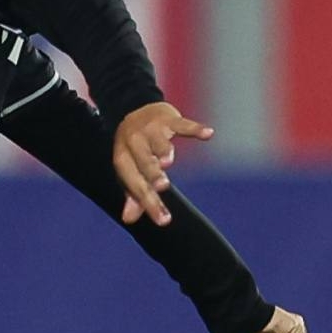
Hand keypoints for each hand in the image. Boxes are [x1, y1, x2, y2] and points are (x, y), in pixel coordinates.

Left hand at [112, 102, 214, 226]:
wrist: (133, 110)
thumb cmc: (134, 149)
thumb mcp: (130, 170)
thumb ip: (134, 194)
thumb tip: (128, 220)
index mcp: (123, 160)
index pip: (136, 185)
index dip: (150, 204)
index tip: (164, 221)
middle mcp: (134, 144)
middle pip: (145, 163)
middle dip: (153, 174)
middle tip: (162, 186)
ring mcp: (151, 130)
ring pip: (160, 144)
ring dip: (164, 151)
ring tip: (167, 160)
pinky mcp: (168, 119)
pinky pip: (183, 124)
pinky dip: (196, 129)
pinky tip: (208, 134)